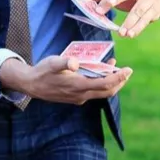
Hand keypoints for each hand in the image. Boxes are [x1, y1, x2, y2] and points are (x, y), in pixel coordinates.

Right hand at [0, 55, 131, 103]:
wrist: (31, 85)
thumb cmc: (42, 71)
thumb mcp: (52, 62)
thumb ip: (64, 62)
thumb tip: (75, 62)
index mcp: (78, 86)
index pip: (105, 84)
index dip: (118, 78)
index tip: (128, 70)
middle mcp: (81, 95)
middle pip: (107, 91)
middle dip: (120, 82)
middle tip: (127, 71)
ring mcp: (79, 98)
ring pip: (101, 92)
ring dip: (111, 82)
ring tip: (115, 69)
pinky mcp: (76, 97)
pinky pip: (94, 92)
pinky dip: (101, 83)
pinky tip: (100, 73)